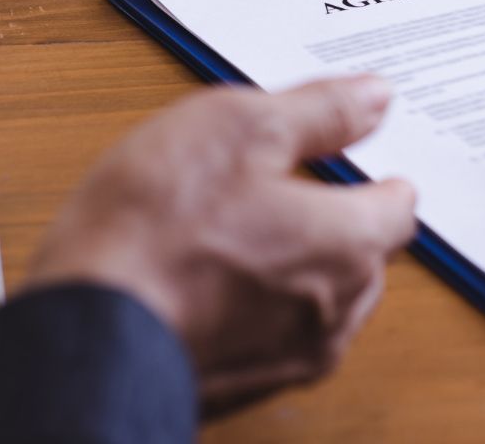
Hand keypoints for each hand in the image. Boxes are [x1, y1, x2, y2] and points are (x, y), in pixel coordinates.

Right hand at [25, 76, 416, 413]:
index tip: (347, 154)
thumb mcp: (240, 126)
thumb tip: (373, 98)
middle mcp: (333, 314)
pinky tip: (201, 274)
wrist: (85, 333)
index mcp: (349, 246)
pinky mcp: (237, 386)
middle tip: (278, 182)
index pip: (400, 207)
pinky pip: (265, 334)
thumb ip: (319, 111)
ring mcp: (285, 360)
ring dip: (288, 264)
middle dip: (329, 217)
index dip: (373, 172)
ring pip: (314, 299)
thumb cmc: (156, 229)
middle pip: (360, 255)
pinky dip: (248, 303)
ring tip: (230, 226)